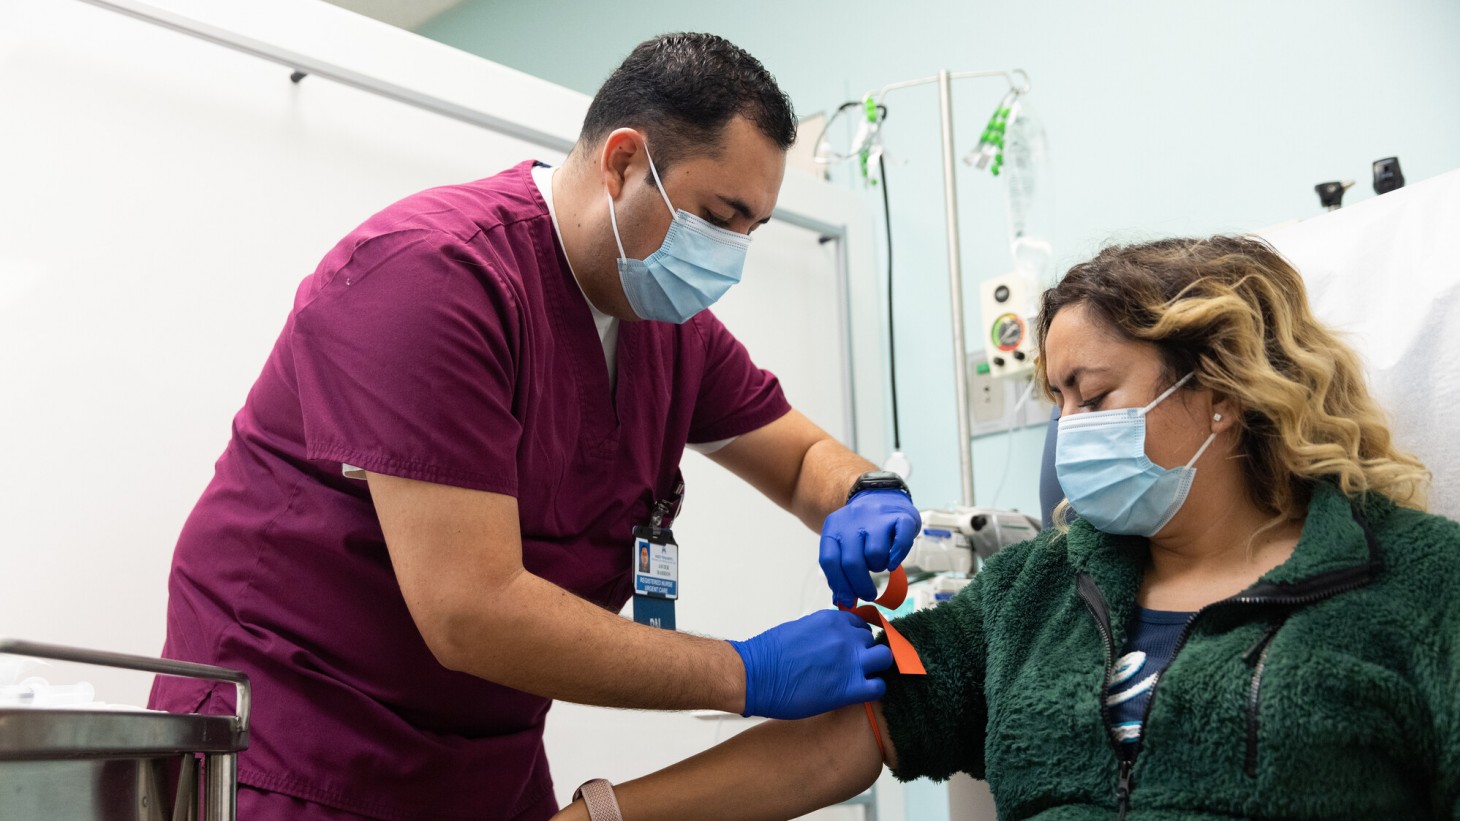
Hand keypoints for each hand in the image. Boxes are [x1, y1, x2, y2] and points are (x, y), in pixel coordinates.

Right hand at [729, 610, 892, 719]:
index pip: (860, 625)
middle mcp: (845, 636)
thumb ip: (823, 632)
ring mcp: (850, 661)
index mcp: (832, 620)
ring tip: (861, 679)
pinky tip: (859, 694)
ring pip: (884, 659)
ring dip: (875, 668)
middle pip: (872, 641)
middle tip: (853, 667)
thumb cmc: (769, 655)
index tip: (852, 650)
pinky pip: (878, 687)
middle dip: (865, 653)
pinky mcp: (849, 688)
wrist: (755, 675)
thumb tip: (832, 642)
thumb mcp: (800, 629)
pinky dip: (873, 690)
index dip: (857, 639)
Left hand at [819, 489, 920, 607]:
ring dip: (878, 567)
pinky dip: (898, 557)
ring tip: (879, 565)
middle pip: (852, 562)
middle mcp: (853, 522)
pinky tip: (894, 561)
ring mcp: (877, 518)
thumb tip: (841, 602)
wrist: (880, 494)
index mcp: (834, 528)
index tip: (848, 600)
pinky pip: (900, 543)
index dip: (839, 585)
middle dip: (861, 585)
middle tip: (868, 594)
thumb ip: (840, 570)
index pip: (830, 561)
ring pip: (875, 553)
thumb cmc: (861, 528)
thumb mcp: (843, 542)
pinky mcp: (900, 518)